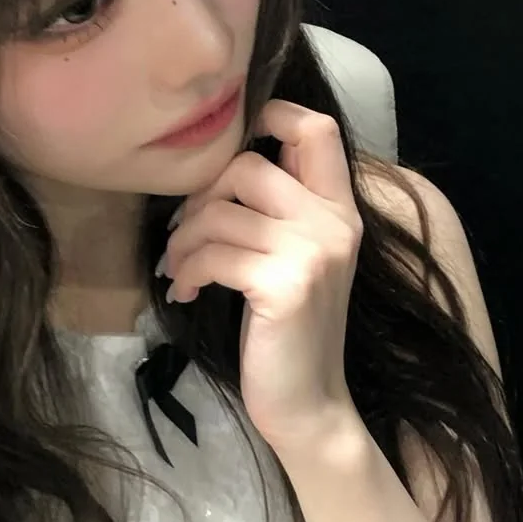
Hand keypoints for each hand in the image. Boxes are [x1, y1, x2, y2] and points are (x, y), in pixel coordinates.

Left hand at [161, 101, 362, 453]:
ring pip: (220, 211)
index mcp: (341, 211)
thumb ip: (279, 213)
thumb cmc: (291, 335)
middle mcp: (334, 223)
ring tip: (181, 270)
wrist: (309, 406)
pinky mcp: (286, 284)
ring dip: (184, 241)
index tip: (226, 152)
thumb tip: (221, 166)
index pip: (316, 128)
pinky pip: (214, 254)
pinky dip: (188, 272)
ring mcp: (313, 252)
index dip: (268, 115)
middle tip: (186, 236)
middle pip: (248, 164)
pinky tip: (188, 294)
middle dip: (200, 197)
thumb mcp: (296, 263)